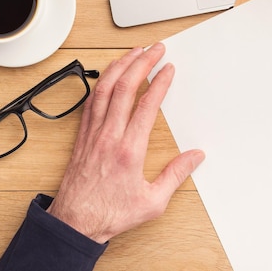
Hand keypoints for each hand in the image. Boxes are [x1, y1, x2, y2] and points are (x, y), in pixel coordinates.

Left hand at [47, 43, 204, 242]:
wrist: (75, 222)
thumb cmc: (110, 213)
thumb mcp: (153, 202)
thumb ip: (176, 175)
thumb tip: (195, 156)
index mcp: (129, 150)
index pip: (147, 106)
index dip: (159, 82)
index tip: (168, 68)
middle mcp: (109, 136)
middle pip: (125, 88)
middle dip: (142, 63)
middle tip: (154, 49)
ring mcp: (93, 134)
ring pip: (105, 90)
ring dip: (120, 66)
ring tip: (133, 52)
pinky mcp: (83, 136)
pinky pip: (92, 101)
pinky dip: (102, 83)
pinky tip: (109, 74)